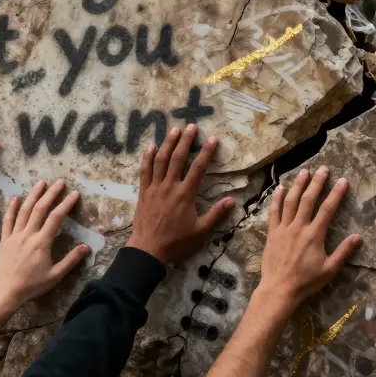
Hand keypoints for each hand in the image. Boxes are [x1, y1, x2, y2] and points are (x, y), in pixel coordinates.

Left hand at [0, 180, 90, 307]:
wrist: (4, 292)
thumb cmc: (31, 285)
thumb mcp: (55, 276)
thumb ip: (71, 260)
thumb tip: (87, 247)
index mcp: (42, 242)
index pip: (56, 217)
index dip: (66, 204)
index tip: (75, 193)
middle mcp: (28, 234)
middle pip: (40, 209)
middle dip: (51, 194)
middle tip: (60, 182)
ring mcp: (14, 236)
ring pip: (24, 211)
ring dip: (33, 195)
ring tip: (41, 183)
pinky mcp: (4, 240)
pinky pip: (8, 220)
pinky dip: (12, 208)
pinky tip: (15, 198)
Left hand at [126, 125, 234, 264]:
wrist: (148, 250)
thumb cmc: (176, 242)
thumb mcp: (200, 231)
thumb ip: (216, 214)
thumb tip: (231, 200)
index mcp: (185, 194)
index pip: (198, 168)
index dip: (206, 152)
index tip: (213, 139)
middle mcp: (170, 187)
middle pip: (178, 158)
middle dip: (185, 140)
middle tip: (191, 126)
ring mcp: (154, 188)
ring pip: (161, 160)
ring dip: (168, 143)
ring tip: (174, 129)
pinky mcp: (143, 192)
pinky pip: (144, 171)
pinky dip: (147, 157)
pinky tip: (151, 147)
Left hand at [256, 167, 361, 314]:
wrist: (279, 289)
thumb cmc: (306, 281)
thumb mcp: (329, 270)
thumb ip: (343, 252)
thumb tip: (358, 237)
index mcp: (314, 235)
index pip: (327, 209)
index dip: (336, 193)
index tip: (342, 181)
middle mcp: (298, 227)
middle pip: (308, 199)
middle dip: (317, 182)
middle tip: (324, 169)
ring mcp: (283, 229)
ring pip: (291, 201)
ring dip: (298, 185)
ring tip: (305, 172)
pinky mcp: (272, 233)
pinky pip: (274, 212)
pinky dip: (277, 199)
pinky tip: (281, 188)